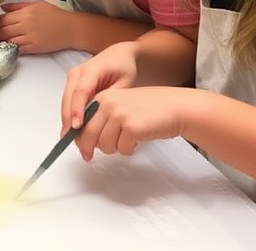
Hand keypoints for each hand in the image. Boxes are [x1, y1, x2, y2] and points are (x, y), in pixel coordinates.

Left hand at [0, 0, 72, 54]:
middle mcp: (25, 24)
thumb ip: (17, 6)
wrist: (71, 28)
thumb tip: (2, 8)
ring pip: (7, 40)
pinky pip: (17, 48)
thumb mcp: (36, 4)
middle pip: (2, 30)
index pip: (2, 18)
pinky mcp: (34, 47)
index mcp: (25, 13)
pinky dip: (6, 49)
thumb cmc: (55, 15)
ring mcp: (29, 37)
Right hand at [61, 41, 139, 131]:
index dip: (77, 110)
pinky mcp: (72, 84)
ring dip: (67, 120)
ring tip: (72, 139)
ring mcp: (72, 77)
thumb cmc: (124, 67)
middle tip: (73, 139)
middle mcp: (77, 72)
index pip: (80, 92)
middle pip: (68, 98)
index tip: (77, 126)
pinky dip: (70, 115)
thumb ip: (111, 99)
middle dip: (68, 120)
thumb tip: (99, 117)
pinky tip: (73, 130)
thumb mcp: (124, 82)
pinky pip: (68, 101)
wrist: (119, 55)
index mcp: (91, 69)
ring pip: (65, 101)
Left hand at [74, 86, 191, 160]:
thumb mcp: (121, 106)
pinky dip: (128, 150)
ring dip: (114, 149)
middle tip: (89, 157)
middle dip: (89, 149)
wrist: (176, 107)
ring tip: (125, 141)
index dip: (79, 138)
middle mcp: (108, 104)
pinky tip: (136, 142)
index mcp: (103, 97)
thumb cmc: (150, 109)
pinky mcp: (132, 127)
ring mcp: (120, 115)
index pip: (81, 121)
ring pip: (104, 145)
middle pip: (89, 135)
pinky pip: (122, 149)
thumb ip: (102, 118)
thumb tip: (85, 140)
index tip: (79, 148)